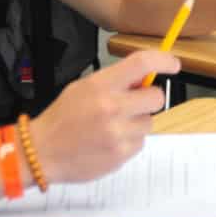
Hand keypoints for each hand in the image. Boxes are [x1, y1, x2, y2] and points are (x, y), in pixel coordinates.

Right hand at [29, 50, 179, 184]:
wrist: (42, 151)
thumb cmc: (63, 117)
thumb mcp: (84, 87)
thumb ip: (114, 81)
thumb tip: (144, 77)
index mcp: (101, 86)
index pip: (142, 63)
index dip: (163, 60)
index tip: (173, 64)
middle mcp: (112, 108)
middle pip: (156, 97)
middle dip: (148, 98)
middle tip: (133, 103)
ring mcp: (118, 134)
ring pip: (149, 122)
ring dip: (137, 122)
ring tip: (112, 126)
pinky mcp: (121, 156)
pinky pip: (140, 143)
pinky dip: (129, 141)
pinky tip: (108, 141)